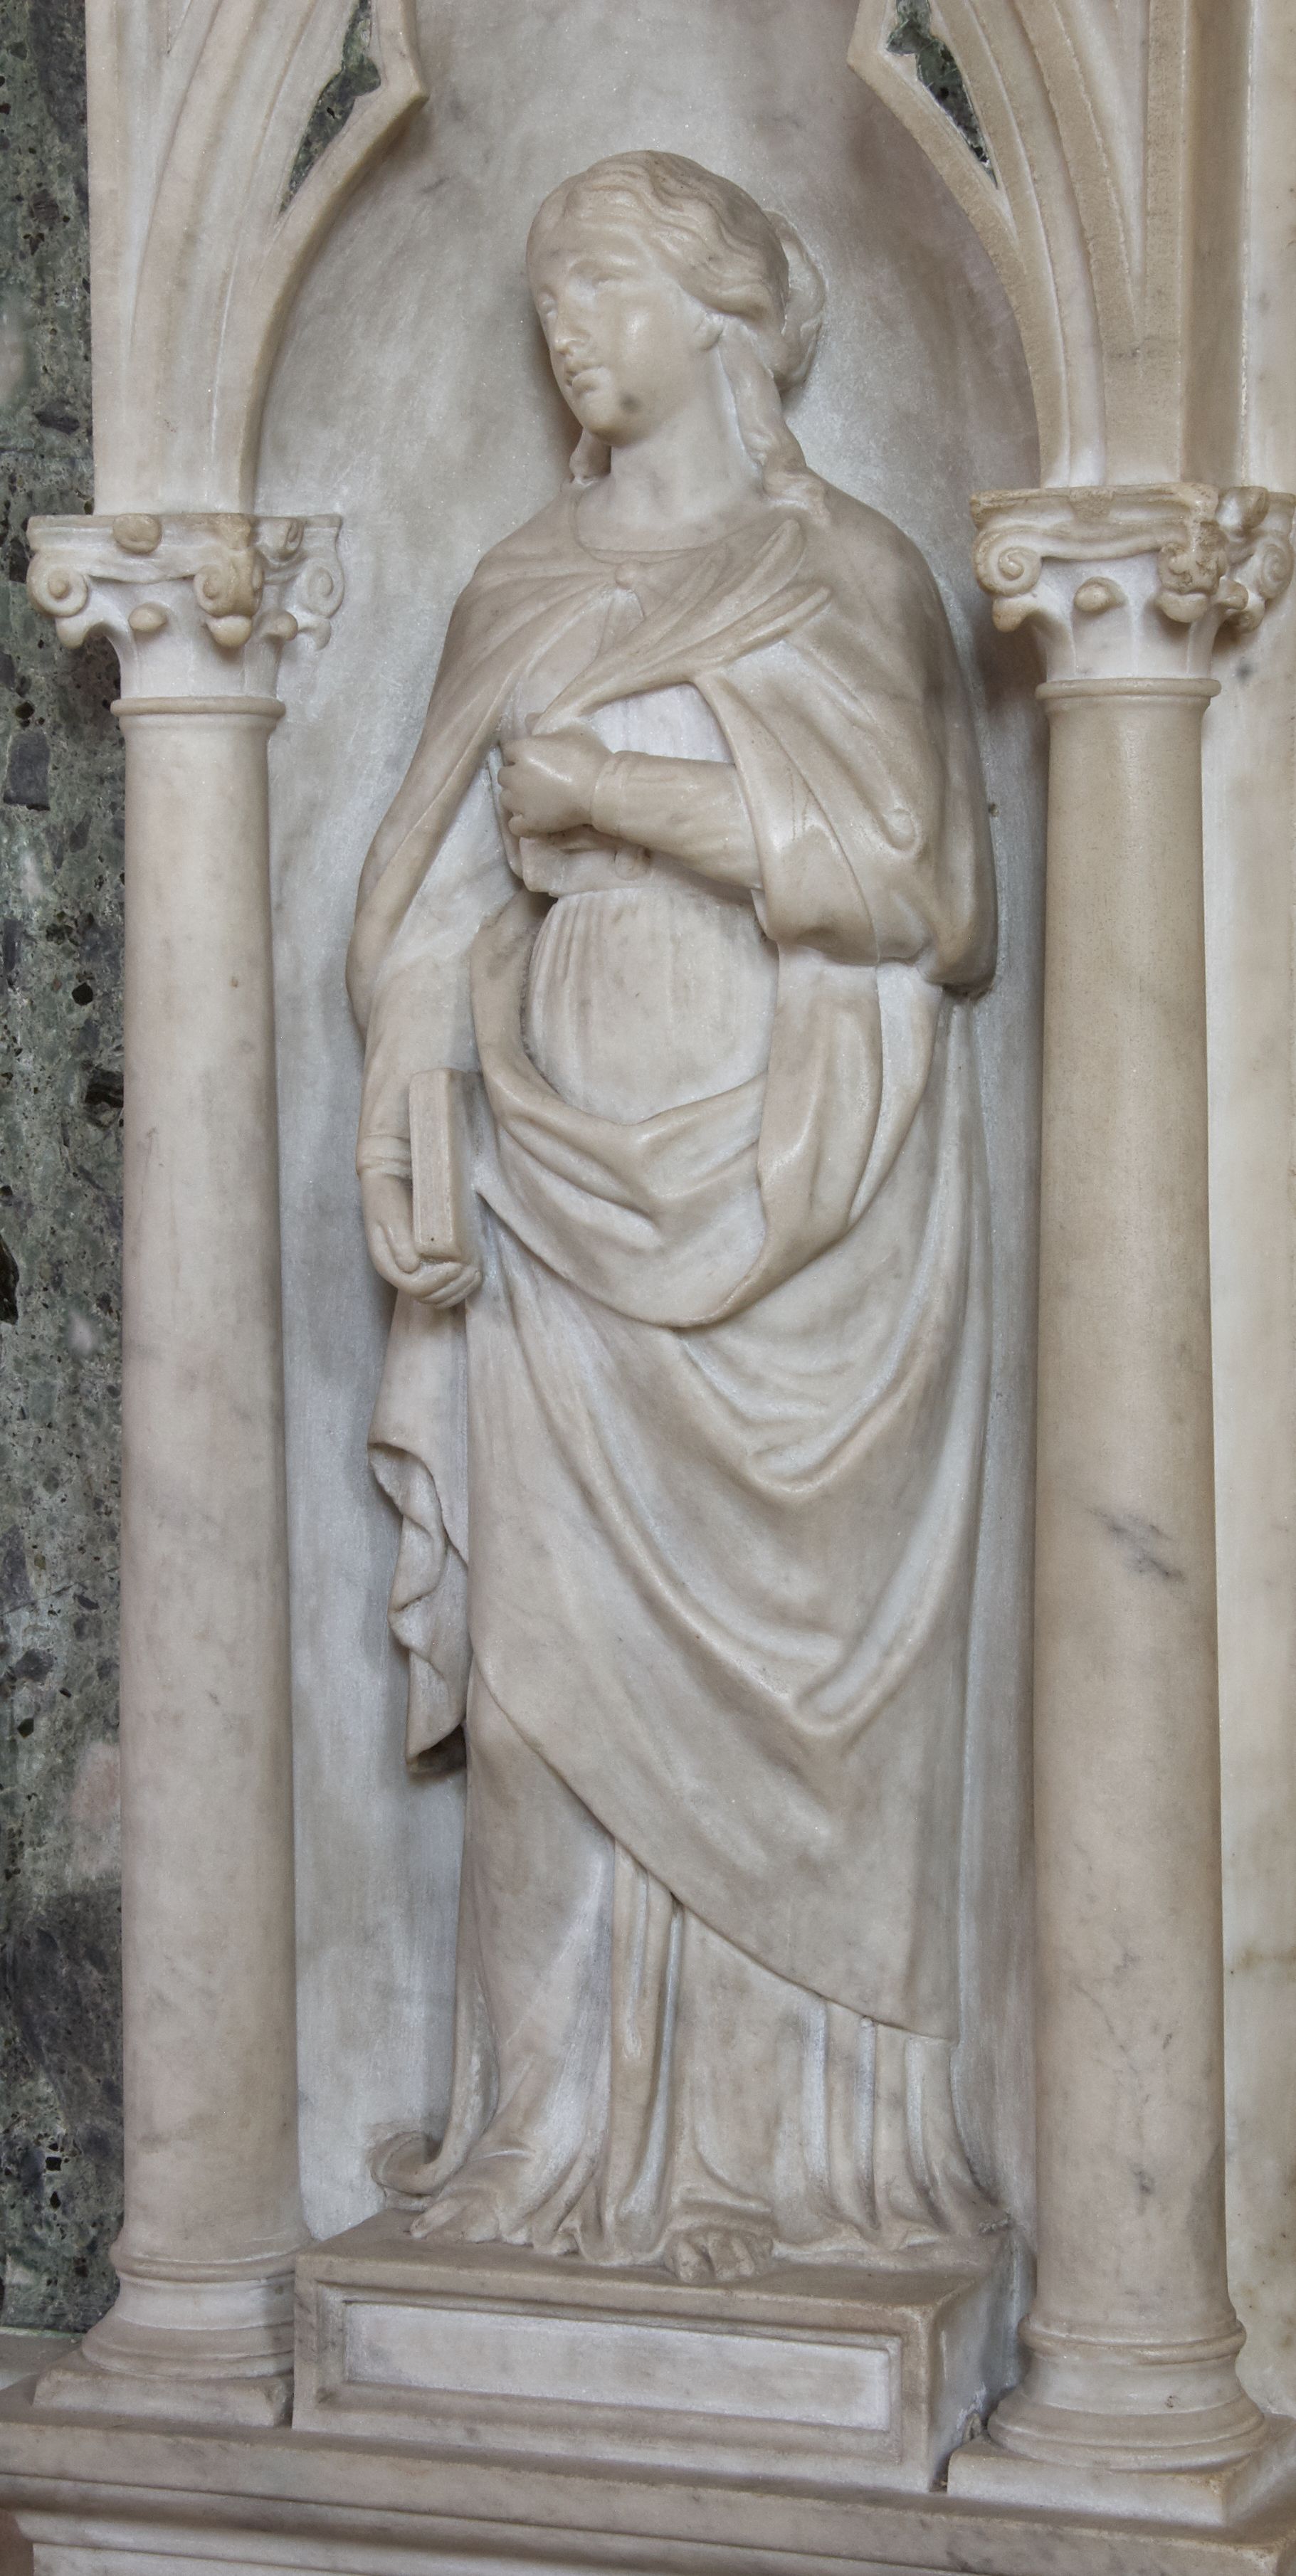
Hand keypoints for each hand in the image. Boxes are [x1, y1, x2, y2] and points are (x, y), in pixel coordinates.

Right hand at [361, 1170, 480, 1307]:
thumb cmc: (387, 1197)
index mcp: (389, 1265)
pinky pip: (444, 1285)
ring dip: (459, 1290)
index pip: (416, 1288)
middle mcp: (402, 1273)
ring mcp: (415, 1271)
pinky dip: (460, 1284)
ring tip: (475, 1273)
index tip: (457, 1264)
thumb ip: (398, 1241)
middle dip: (453, 1288)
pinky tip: (473, 1272)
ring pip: (438, 1296)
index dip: (438, 1282)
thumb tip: (410, 1267)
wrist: (389, 1181)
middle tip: (471, 1270)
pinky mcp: (427, 1263)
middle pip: (429, 1297)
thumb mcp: (389, 1216)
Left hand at [498, 727, 606, 837]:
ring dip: (516, 798)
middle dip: (516, 776)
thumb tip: (528, 719)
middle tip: (535, 778)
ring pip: (506, 799)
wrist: (599, 789)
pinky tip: (531, 818)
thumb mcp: (568, 729)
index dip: (521, 754)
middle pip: (504, 776)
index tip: (535, 758)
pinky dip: (520, 822)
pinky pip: (514, 825)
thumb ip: (543, 723)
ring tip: (534, 799)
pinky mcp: (529, 822)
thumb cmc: (586, 756)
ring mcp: (520, 801)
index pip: (509, 750)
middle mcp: (515, 776)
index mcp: (522, 750)